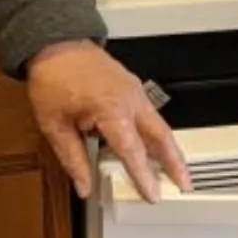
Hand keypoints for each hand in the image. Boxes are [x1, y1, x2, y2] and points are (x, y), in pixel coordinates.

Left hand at [25, 39, 188, 202]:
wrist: (55, 43)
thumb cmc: (53, 78)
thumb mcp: (54, 124)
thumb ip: (73, 158)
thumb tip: (83, 185)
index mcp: (111, 109)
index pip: (132, 150)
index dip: (143, 176)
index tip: (153, 195)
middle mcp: (129, 100)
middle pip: (161, 136)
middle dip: (176, 162)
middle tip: (185, 184)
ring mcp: (134, 91)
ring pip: (160, 124)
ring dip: (170, 148)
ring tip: (176, 170)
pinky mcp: (132, 87)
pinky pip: (150, 114)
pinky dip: (157, 132)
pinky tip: (155, 145)